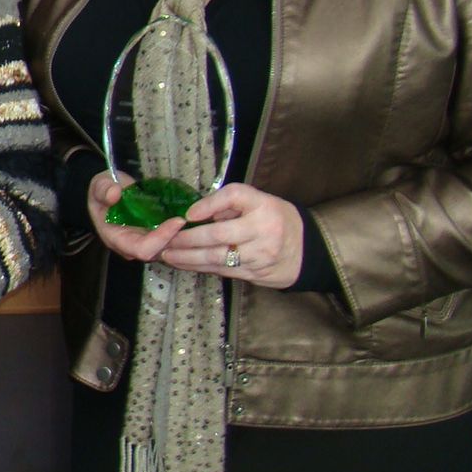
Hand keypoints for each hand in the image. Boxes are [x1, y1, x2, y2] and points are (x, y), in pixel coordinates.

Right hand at [86, 171, 188, 263]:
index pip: (142, 249)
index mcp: (116, 238)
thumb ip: (104, 189)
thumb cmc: (103, 191)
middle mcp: (132, 246)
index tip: (177, 220)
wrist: (108, 193)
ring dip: (185, 237)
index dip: (161, 238)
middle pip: (160, 252)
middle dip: (178, 239)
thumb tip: (114, 193)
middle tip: (195, 220)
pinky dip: (184, 232)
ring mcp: (145, 243)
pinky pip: (172, 241)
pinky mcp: (155, 237)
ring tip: (198, 219)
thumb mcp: (99, 185)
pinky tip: (194, 219)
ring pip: (169, 249)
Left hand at [158, 182, 304, 287]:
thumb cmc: (273, 219)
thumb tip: (194, 213)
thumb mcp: (258, 201)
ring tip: (167, 254)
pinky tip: (184, 263)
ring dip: (187, 257)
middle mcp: (262, 231)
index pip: (234, 197)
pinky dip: (200, 267)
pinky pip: (222, 271)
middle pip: (217, 235)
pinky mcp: (254, 274)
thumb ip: (228, 203)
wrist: (306, 249)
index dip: (209, 205)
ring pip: (216, 258)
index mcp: (263, 206)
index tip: (187, 213)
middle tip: (165, 240)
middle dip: (186, 239)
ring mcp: (259, 256)